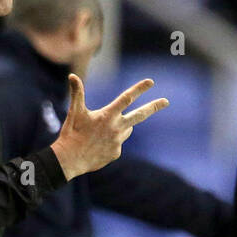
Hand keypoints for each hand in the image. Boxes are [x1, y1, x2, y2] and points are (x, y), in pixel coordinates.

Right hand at [50, 74, 167, 178]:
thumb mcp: (75, 112)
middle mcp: (116, 128)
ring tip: (99, 134)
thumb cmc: (71, 133)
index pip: (127, 98)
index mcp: (107, 115)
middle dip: (154, 106)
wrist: (70, 160)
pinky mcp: (116, 153)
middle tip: (166, 101)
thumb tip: (72, 76)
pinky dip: (111, 141)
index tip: (151, 82)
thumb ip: (77, 93)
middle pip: (140, 115)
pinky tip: (97, 145)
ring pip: (126, 130)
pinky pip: (118, 143)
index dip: (139, 88)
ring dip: (119, 127)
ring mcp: (118, 141)